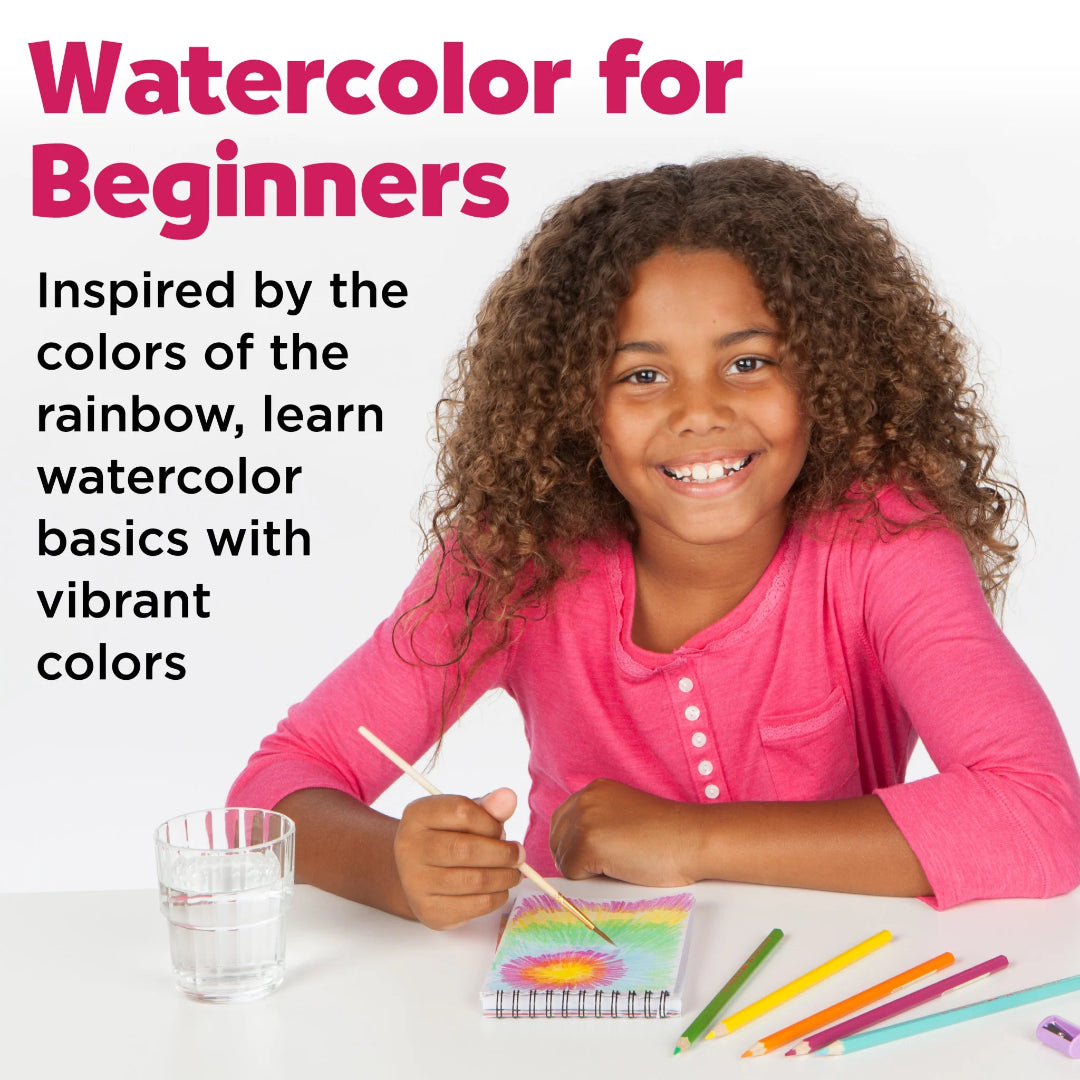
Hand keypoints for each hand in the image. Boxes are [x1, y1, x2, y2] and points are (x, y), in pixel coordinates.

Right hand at [393, 787, 523, 929]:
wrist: (420, 874)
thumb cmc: (447, 838)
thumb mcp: (464, 817)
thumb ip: (488, 807)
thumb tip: (509, 797)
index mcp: (418, 815)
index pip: (461, 811)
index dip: (490, 822)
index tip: (500, 831)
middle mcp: (409, 847)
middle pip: (466, 849)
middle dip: (503, 853)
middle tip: (519, 854)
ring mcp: (415, 882)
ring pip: (475, 880)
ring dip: (505, 877)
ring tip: (513, 872)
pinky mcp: (429, 911)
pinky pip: (475, 905)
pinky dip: (497, 896)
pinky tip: (500, 888)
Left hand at [549, 778, 706, 885]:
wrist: (693, 838)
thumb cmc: (668, 835)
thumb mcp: (625, 817)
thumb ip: (599, 824)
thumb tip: (571, 854)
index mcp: (596, 790)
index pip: (563, 822)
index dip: (575, 845)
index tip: (596, 857)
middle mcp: (586, 799)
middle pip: (557, 840)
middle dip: (576, 858)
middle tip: (611, 864)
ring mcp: (585, 819)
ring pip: (563, 859)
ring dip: (587, 870)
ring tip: (621, 863)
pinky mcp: (588, 842)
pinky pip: (572, 873)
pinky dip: (592, 879)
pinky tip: (620, 868)